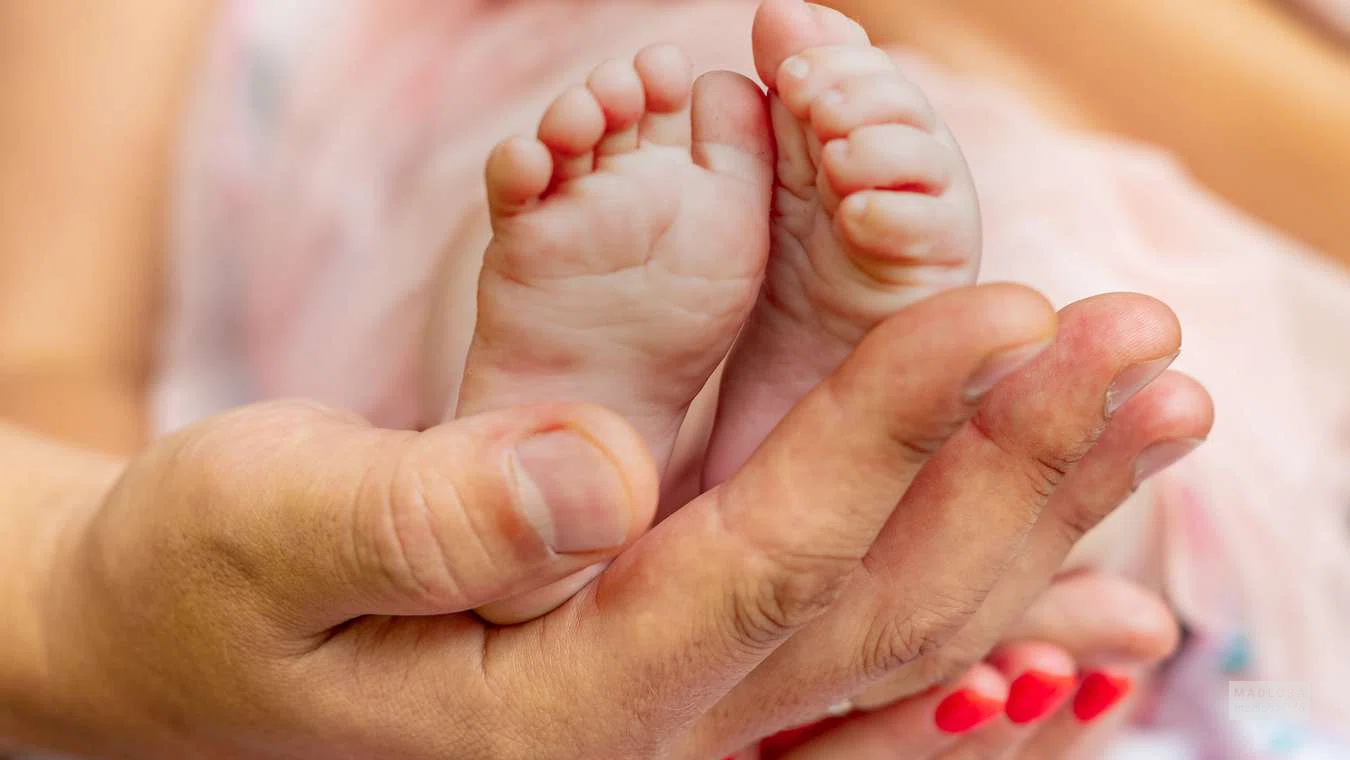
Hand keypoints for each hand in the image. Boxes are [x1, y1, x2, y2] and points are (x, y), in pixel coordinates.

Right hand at [20, 285, 1207, 758]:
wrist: (179, 657)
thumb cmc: (206, 587)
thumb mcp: (271, 528)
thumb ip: (426, 515)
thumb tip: (593, 472)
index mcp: (557, 702)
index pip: (770, 559)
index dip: (894, 429)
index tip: (1004, 302)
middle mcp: (650, 731)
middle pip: (883, 609)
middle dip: (1025, 468)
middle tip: (1149, 345)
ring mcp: (679, 716)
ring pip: (901, 639)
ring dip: (1038, 526)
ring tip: (1152, 422)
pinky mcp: (679, 675)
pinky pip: (865, 669)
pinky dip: (988, 633)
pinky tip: (1082, 600)